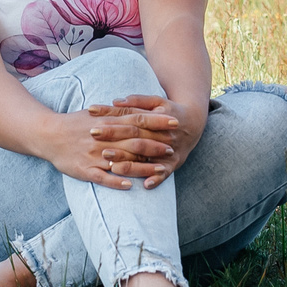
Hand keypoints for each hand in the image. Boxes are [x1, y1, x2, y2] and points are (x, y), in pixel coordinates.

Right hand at [38, 109, 165, 189]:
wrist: (47, 134)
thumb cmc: (74, 124)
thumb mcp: (96, 113)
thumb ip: (116, 113)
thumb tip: (136, 108)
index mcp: (106, 122)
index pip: (137, 120)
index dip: (157, 121)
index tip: (174, 121)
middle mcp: (103, 138)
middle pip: (134, 141)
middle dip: (155, 144)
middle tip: (173, 147)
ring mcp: (94, 155)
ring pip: (122, 160)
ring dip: (142, 165)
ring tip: (160, 169)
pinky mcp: (84, 170)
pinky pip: (102, 178)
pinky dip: (115, 181)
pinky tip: (129, 186)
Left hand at [87, 92, 202, 186]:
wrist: (194, 123)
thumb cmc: (169, 111)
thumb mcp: (156, 101)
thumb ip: (137, 101)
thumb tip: (115, 101)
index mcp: (157, 118)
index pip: (131, 119)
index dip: (112, 121)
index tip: (93, 123)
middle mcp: (163, 135)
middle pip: (137, 139)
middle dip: (116, 143)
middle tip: (95, 143)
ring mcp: (169, 150)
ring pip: (148, 158)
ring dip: (131, 164)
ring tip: (112, 167)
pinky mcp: (174, 163)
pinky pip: (165, 173)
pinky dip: (156, 179)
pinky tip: (145, 185)